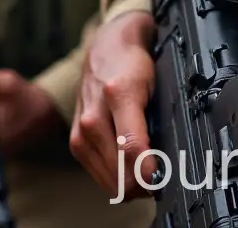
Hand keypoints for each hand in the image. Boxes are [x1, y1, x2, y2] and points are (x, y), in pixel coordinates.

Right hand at [70, 10, 156, 199]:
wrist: (106, 52)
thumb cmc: (132, 67)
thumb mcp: (153, 87)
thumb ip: (154, 123)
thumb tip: (160, 166)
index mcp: (118, 96)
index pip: (132, 145)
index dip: (149, 172)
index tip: (162, 183)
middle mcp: (93, 117)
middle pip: (120, 172)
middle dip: (143, 183)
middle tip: (161, 178)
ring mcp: (81, 132)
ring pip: (110, 181)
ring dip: (131, 186)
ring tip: (147, 174)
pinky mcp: (75, 143)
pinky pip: (100, 176)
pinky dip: (117, 179)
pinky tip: (129, 169)